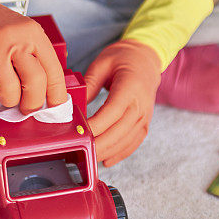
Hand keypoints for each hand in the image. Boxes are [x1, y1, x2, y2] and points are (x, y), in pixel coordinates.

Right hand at [0, 0, 67, 113]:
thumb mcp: (24, 32)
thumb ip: (36, 58)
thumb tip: (45, 94)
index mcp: (32, 33)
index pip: (53, 70)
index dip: (56, 94)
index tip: (55, 105)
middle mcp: (14, 40)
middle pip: (34, 83)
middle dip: (33, 103)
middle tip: (28, 107)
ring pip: (10, 92)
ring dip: (9, 99)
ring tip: (4, 90)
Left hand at [85, 40, 161, 166]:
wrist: (146, 60)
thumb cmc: (123, 58)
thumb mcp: (102, 64)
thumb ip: (88, 84)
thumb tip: (73, 104)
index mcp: (130, 88)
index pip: (111, 113)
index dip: (95, 126)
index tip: (78, 133)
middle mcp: (141, 105)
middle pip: (118, 132)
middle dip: (97, 145)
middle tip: (78, 150)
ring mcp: (145, 116)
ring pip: (125, 141)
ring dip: (106, 152)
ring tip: (88, 158)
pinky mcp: (144, 124)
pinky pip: (133, 143)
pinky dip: (119, 154)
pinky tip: (106, 160)